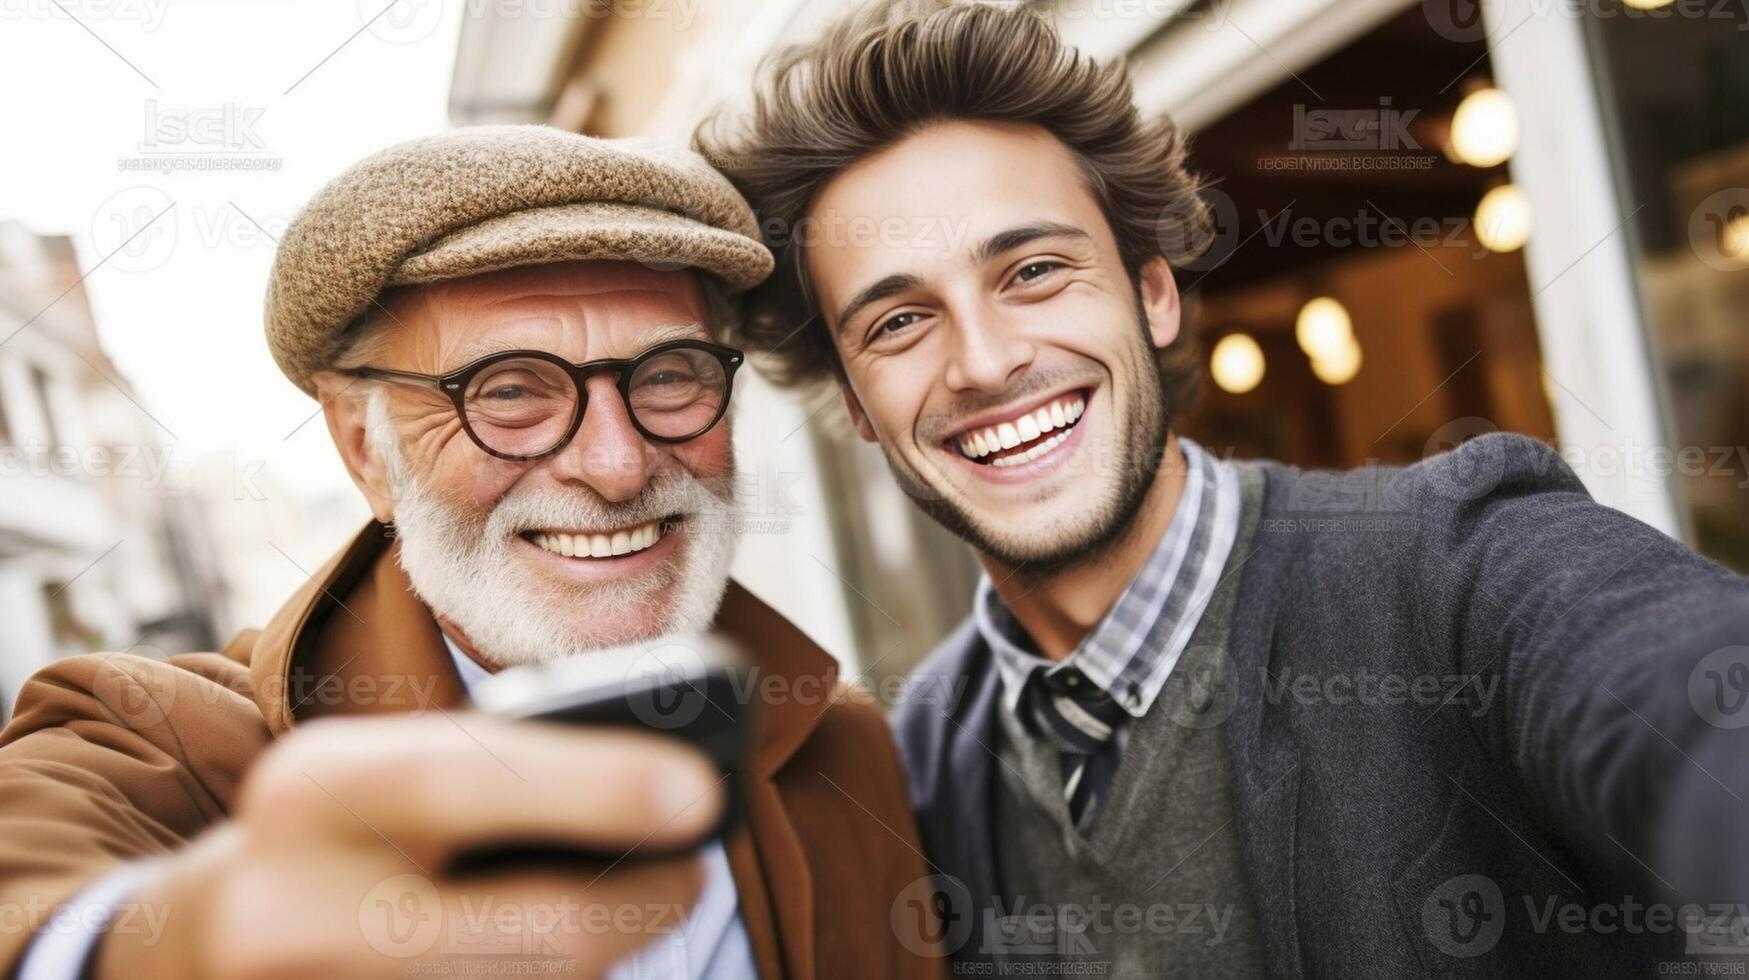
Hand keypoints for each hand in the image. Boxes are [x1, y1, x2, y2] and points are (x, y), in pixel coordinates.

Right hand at [92, 714, 722, 979]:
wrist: (212, 942)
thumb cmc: (340, 829)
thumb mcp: (383, 767)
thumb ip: (495, 764)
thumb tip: (668, 787)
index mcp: (310, 788)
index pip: (463, 779)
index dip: (594, 785)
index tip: (698, 790)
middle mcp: (296, 906)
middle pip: (538, 930)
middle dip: (646, 900)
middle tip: (694, 869)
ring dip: (614, 949)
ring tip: (645, 899)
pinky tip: (570, 950)